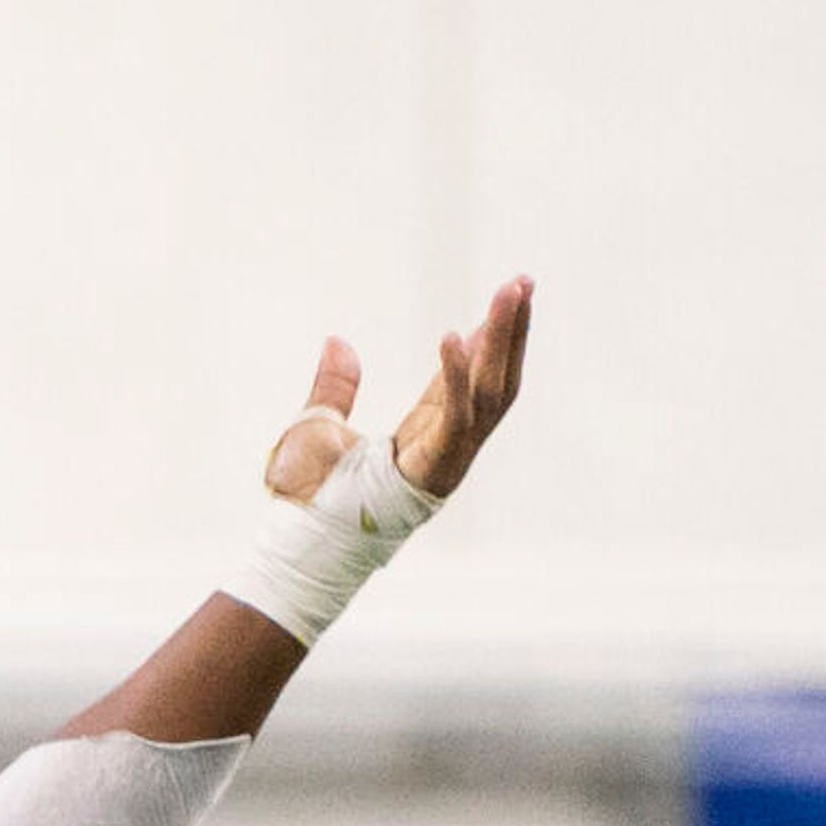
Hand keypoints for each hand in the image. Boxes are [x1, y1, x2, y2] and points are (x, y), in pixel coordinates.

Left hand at [267, 277, 533, 505]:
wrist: (301, 545)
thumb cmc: (307, 497)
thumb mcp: (316, 425)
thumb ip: (335, 385)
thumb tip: (337, 341)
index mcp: (424, 436)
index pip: (467, 380)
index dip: (487, 340)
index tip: (503, 299)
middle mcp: (445, 446)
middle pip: (494, 380)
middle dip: (512, 331)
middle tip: (524, 280)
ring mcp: (446, 459)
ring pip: (490, 391)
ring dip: (504, 340)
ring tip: (512, 292)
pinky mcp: (434, 469)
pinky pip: (454, 416)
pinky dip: (456, 377)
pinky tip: (454, 334)